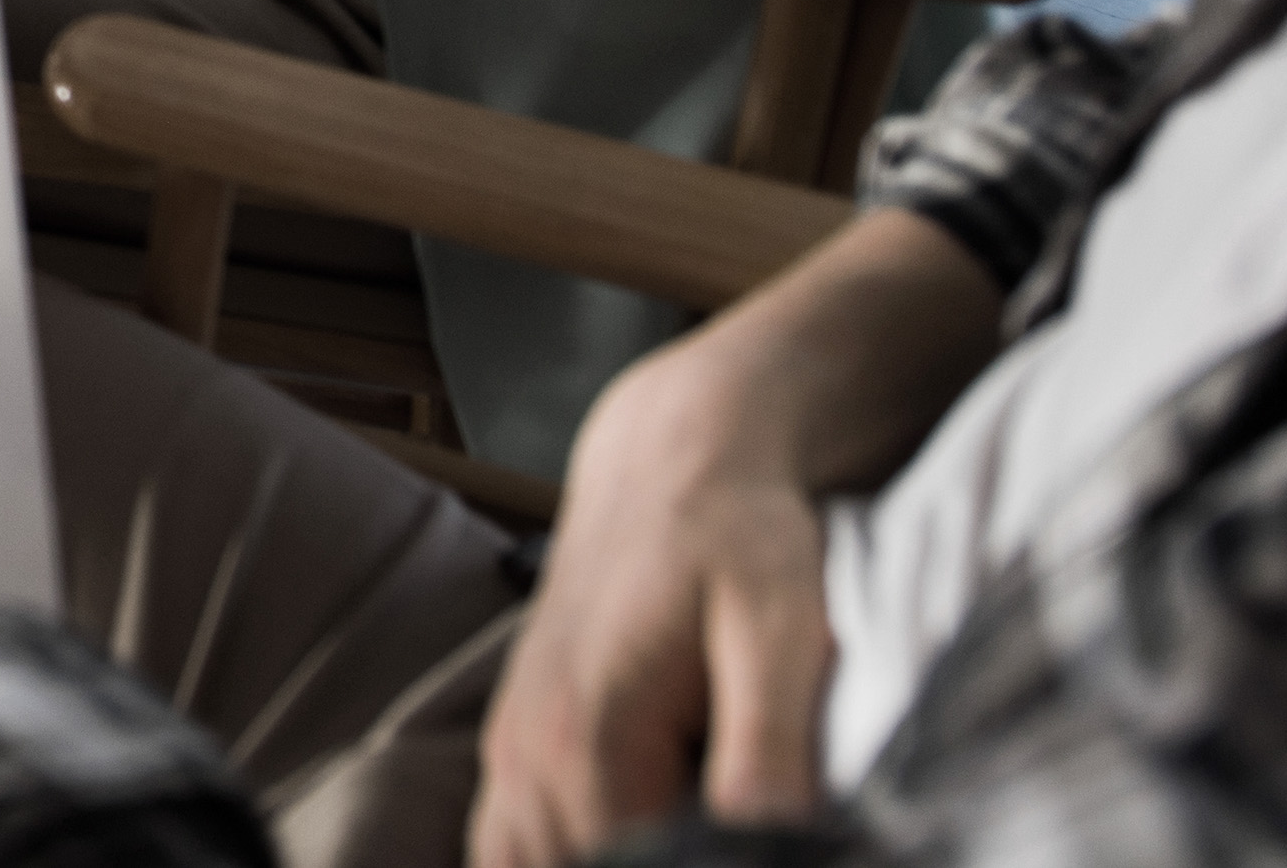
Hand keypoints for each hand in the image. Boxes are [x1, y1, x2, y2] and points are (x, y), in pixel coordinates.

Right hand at [475, 358, 834, 867]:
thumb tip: (774, 845)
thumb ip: (769, 750)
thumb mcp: (780, 631)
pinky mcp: (511, 748)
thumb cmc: (737, 538)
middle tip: (722, 824)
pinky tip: (608, 846)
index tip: (752, 839)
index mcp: (588, 741)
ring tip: (674, 831)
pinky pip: (506, 851)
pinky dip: (551, 862)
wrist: (669, 460)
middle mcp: (526, 758)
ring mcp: (508, 755)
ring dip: (600, 859)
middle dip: (650, 863)